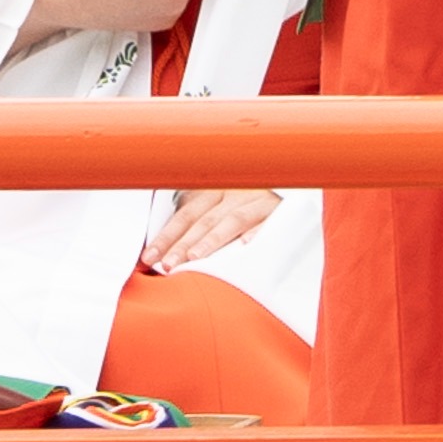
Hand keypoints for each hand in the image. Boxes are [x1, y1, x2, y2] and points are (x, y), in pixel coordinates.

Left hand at [142, 185, 281, 272]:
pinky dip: (257, 232)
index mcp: (216, 190)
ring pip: (232, 220)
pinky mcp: (282, 210)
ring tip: (194, 259)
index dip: (166, 236)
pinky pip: (269, 222)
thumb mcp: (220, 202)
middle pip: (205, 219)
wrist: (293, 176)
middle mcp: (236, 193)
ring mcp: (259, 200)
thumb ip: (197, 218)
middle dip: (183, 244)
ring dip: (212, 240)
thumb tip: (163, 246)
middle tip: (167, 265)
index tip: (149, 257)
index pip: (185, 214)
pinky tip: (245, 246)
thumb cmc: (247, 202)